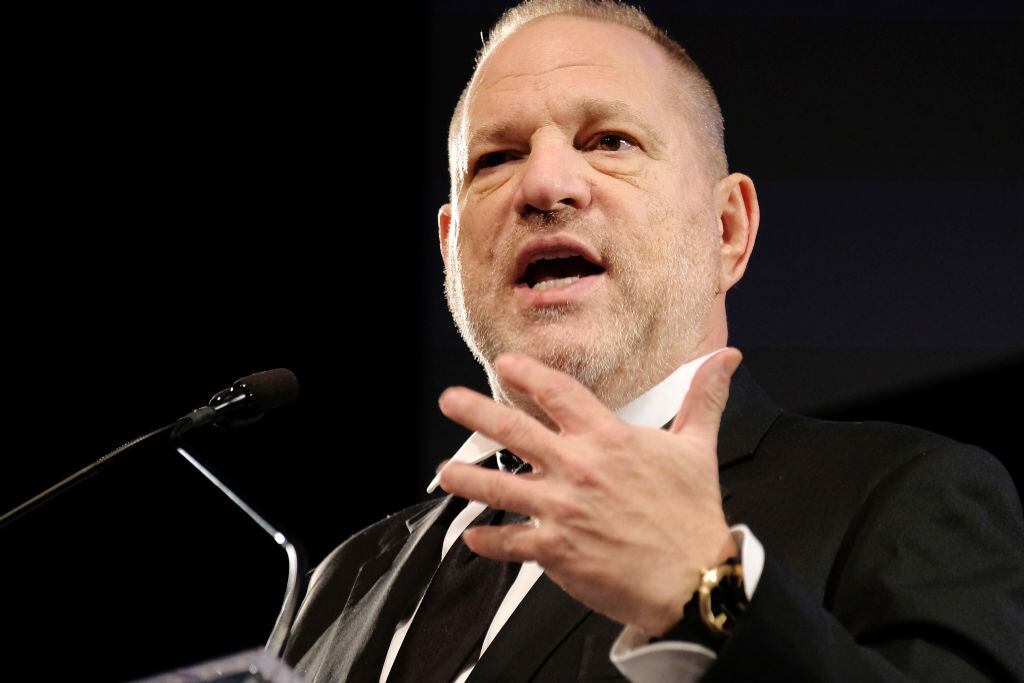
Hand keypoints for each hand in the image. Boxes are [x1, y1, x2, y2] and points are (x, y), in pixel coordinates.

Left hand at [436, 348, 742, 635]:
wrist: (695, 578)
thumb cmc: (693, 515)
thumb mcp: (697, 448)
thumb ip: (704, 399)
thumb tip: (725, 359)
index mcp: (609, 439)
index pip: (559, 393)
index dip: (528, 374)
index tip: (505, 362)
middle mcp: (578, 468)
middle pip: (514, 430)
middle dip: (474, 412)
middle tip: (449, 400)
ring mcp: (563, 509)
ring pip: (499, 487)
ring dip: (466, 478)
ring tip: (444, 472)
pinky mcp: (556, 550)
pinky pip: (511, 543)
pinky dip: (489, 541)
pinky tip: (473, 536)